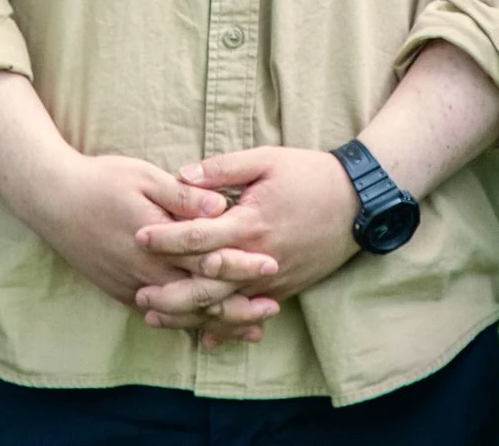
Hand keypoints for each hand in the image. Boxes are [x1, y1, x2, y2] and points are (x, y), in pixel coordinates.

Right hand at [7, 151, 271, 341]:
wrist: (51, 200)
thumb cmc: (101, 181)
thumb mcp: (145, 178)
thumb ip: (183, 197)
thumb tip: (220, 207)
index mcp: (157, 242)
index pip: (207, 261)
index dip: (242, 266)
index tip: (271, 265)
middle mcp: (145, 272)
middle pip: (200, 298)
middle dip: (238, 306)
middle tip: (273, 307)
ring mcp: (130, 287)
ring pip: (181, 315)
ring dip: (218, 322)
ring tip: (252, 326)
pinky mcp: (119, 292)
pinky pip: (160, 316)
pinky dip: (188, 324)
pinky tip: (208, 328)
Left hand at [133, 147, 361, 330]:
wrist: (359, 202)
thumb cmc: (311, 175)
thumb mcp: (267, 161)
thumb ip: (223, 169)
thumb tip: (182, 174)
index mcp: (250, 224)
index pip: (198, 236)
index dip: (166, 237)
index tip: (138, 237)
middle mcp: (259, 259)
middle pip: (206, 285)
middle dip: (170, 293)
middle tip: (139, 297)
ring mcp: (273, 279)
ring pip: (224, 306)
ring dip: (189, 316)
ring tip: (157, 319)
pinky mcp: (285, 288)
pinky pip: (249, 312)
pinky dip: (225, 327)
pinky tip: (204, 337)